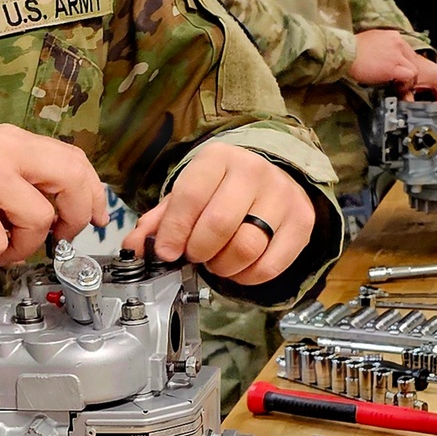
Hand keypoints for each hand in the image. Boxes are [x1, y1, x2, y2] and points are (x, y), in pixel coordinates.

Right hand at [0, 125, 108, 265]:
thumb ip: (21, 176)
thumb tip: (60, 209)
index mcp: (13, 140)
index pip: (73, 160)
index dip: (92, 193)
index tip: (95, 218)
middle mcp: (5, 151)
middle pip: (70, 181)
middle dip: (73, 218)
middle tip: (55, 237)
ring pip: (38, 219)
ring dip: (22, 246)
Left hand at [123, 141, 314, 286]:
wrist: (273, 177)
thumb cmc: (223, 189)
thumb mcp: (188, 195)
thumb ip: (159, 221)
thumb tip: (134, 247)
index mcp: (218, 158)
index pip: (191, 197)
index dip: (174, 232)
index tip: (166, 252)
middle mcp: (253, 171)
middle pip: (219, 225)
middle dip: (199, 250)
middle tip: (194, 255)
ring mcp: (282, 195)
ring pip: (247, 247)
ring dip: (223, 266)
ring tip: (216, 261)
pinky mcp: (302, 221)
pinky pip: (270, 265)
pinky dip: (247, 277)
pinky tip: (238, 268)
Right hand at [350, 29, 436, 99]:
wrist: (344, 53)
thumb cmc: (350, 48)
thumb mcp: (370, 40)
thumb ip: (381, 46)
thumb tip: (383, 56)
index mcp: (392, 36)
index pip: (407, 50)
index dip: (404, 62)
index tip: (399, 70)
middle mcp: (397, 43)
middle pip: (413, 59)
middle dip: (408, 71)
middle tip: (401, 81)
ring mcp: (396, 55)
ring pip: (414, 69)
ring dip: (408, 79)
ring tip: (400, 86)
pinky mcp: (393, 68)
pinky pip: (409, 76)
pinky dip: (406, 84)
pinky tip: (399, 88)